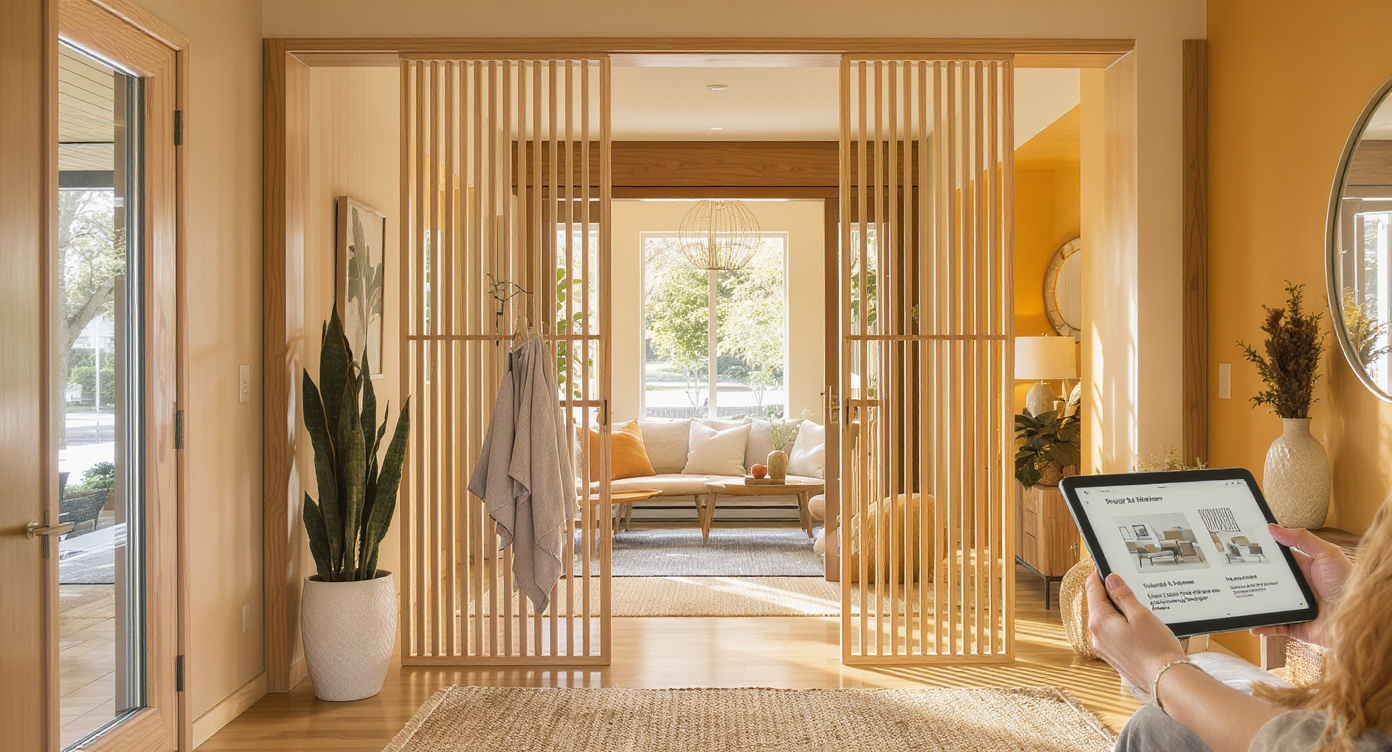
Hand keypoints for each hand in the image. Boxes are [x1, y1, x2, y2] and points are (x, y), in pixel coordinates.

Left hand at [1086, 571, 1185, 692]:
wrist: (1166, 680)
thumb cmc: (1156, 649)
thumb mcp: (1141, 615)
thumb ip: (1123, 596)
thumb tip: (1111, 580)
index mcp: (1100, 622)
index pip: (1093, 591)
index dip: (1098, 577)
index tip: (1101, 567)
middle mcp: (1097, 636)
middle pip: (1097, 605)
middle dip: (1107, 593)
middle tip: (1119, 580)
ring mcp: (1104, 648)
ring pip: (1105, 620)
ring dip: (1115, 609)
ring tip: (1131, 601)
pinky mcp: (1114, 656)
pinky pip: (1111, 633)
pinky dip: (1119, 624)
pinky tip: (1134, 623)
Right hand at [1249, 524, 1352, 647]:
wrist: (1359, 616)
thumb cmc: (1349, 583)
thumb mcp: (1328, 554)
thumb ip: (1302, 538)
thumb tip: (1274, 527)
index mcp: (1303, 569)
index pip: (1277, 561)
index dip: (1261, 555)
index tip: (1242, 549)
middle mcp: (1298, 588)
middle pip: (1268, 582)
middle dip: (1252, 579)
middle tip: (1232, 573)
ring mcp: (1295, 607)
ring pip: (1268, 604)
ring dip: (1254, 603)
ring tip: (1238, 599)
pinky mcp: (1296, 625)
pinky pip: (1275, 626)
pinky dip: (1262, 626)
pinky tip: (1252, 624)